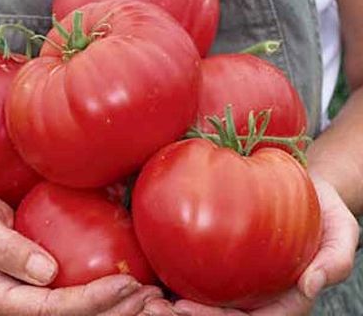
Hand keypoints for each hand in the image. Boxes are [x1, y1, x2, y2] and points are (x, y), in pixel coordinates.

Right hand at [0, 193, 161, 314]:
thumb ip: (5, 247)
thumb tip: (46, 272)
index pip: (49, 311)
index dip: (90, 301)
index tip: (126, 284)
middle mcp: (13, 315)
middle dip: (114, 313)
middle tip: (150, 295)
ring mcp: (29, 310)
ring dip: (117, 313)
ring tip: (150, 297)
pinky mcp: (43, 301)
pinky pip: (78, 308)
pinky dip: (108, 303)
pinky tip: (132, 292)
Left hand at [144, 176, 358, 315]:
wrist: (306, 186)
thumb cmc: (326, 210)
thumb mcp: (343, 231)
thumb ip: (335, 260)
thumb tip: (310, 286)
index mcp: (285, 297)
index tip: (184, 309)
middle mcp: (258, 293)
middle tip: (154, 306)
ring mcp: (240, 276)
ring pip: (206, 300)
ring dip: (174, 304)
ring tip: (145, 295)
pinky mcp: (224, 255)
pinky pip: (199, 270)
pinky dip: (175, 275)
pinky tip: (152, 268)